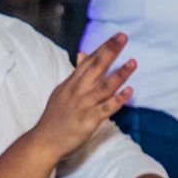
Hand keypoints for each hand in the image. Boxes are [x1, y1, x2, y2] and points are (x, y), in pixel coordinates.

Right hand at [29, 33, 136, 160]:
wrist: (44, 141)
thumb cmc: (55, 117)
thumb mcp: (62, 90)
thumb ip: (76, 73)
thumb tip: (83, 53)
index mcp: (71, 83)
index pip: (89, 61)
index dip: (103, 48)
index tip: (118, 36)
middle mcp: (77, 91)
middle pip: (95, 68)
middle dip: (110, 52)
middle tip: (123, 37)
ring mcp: (83, 105)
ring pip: (103, 87)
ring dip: (119, 75)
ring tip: (133, 62)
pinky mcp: (88, 120)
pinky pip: (105, 109)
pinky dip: (117, 100)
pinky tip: (129, 91)